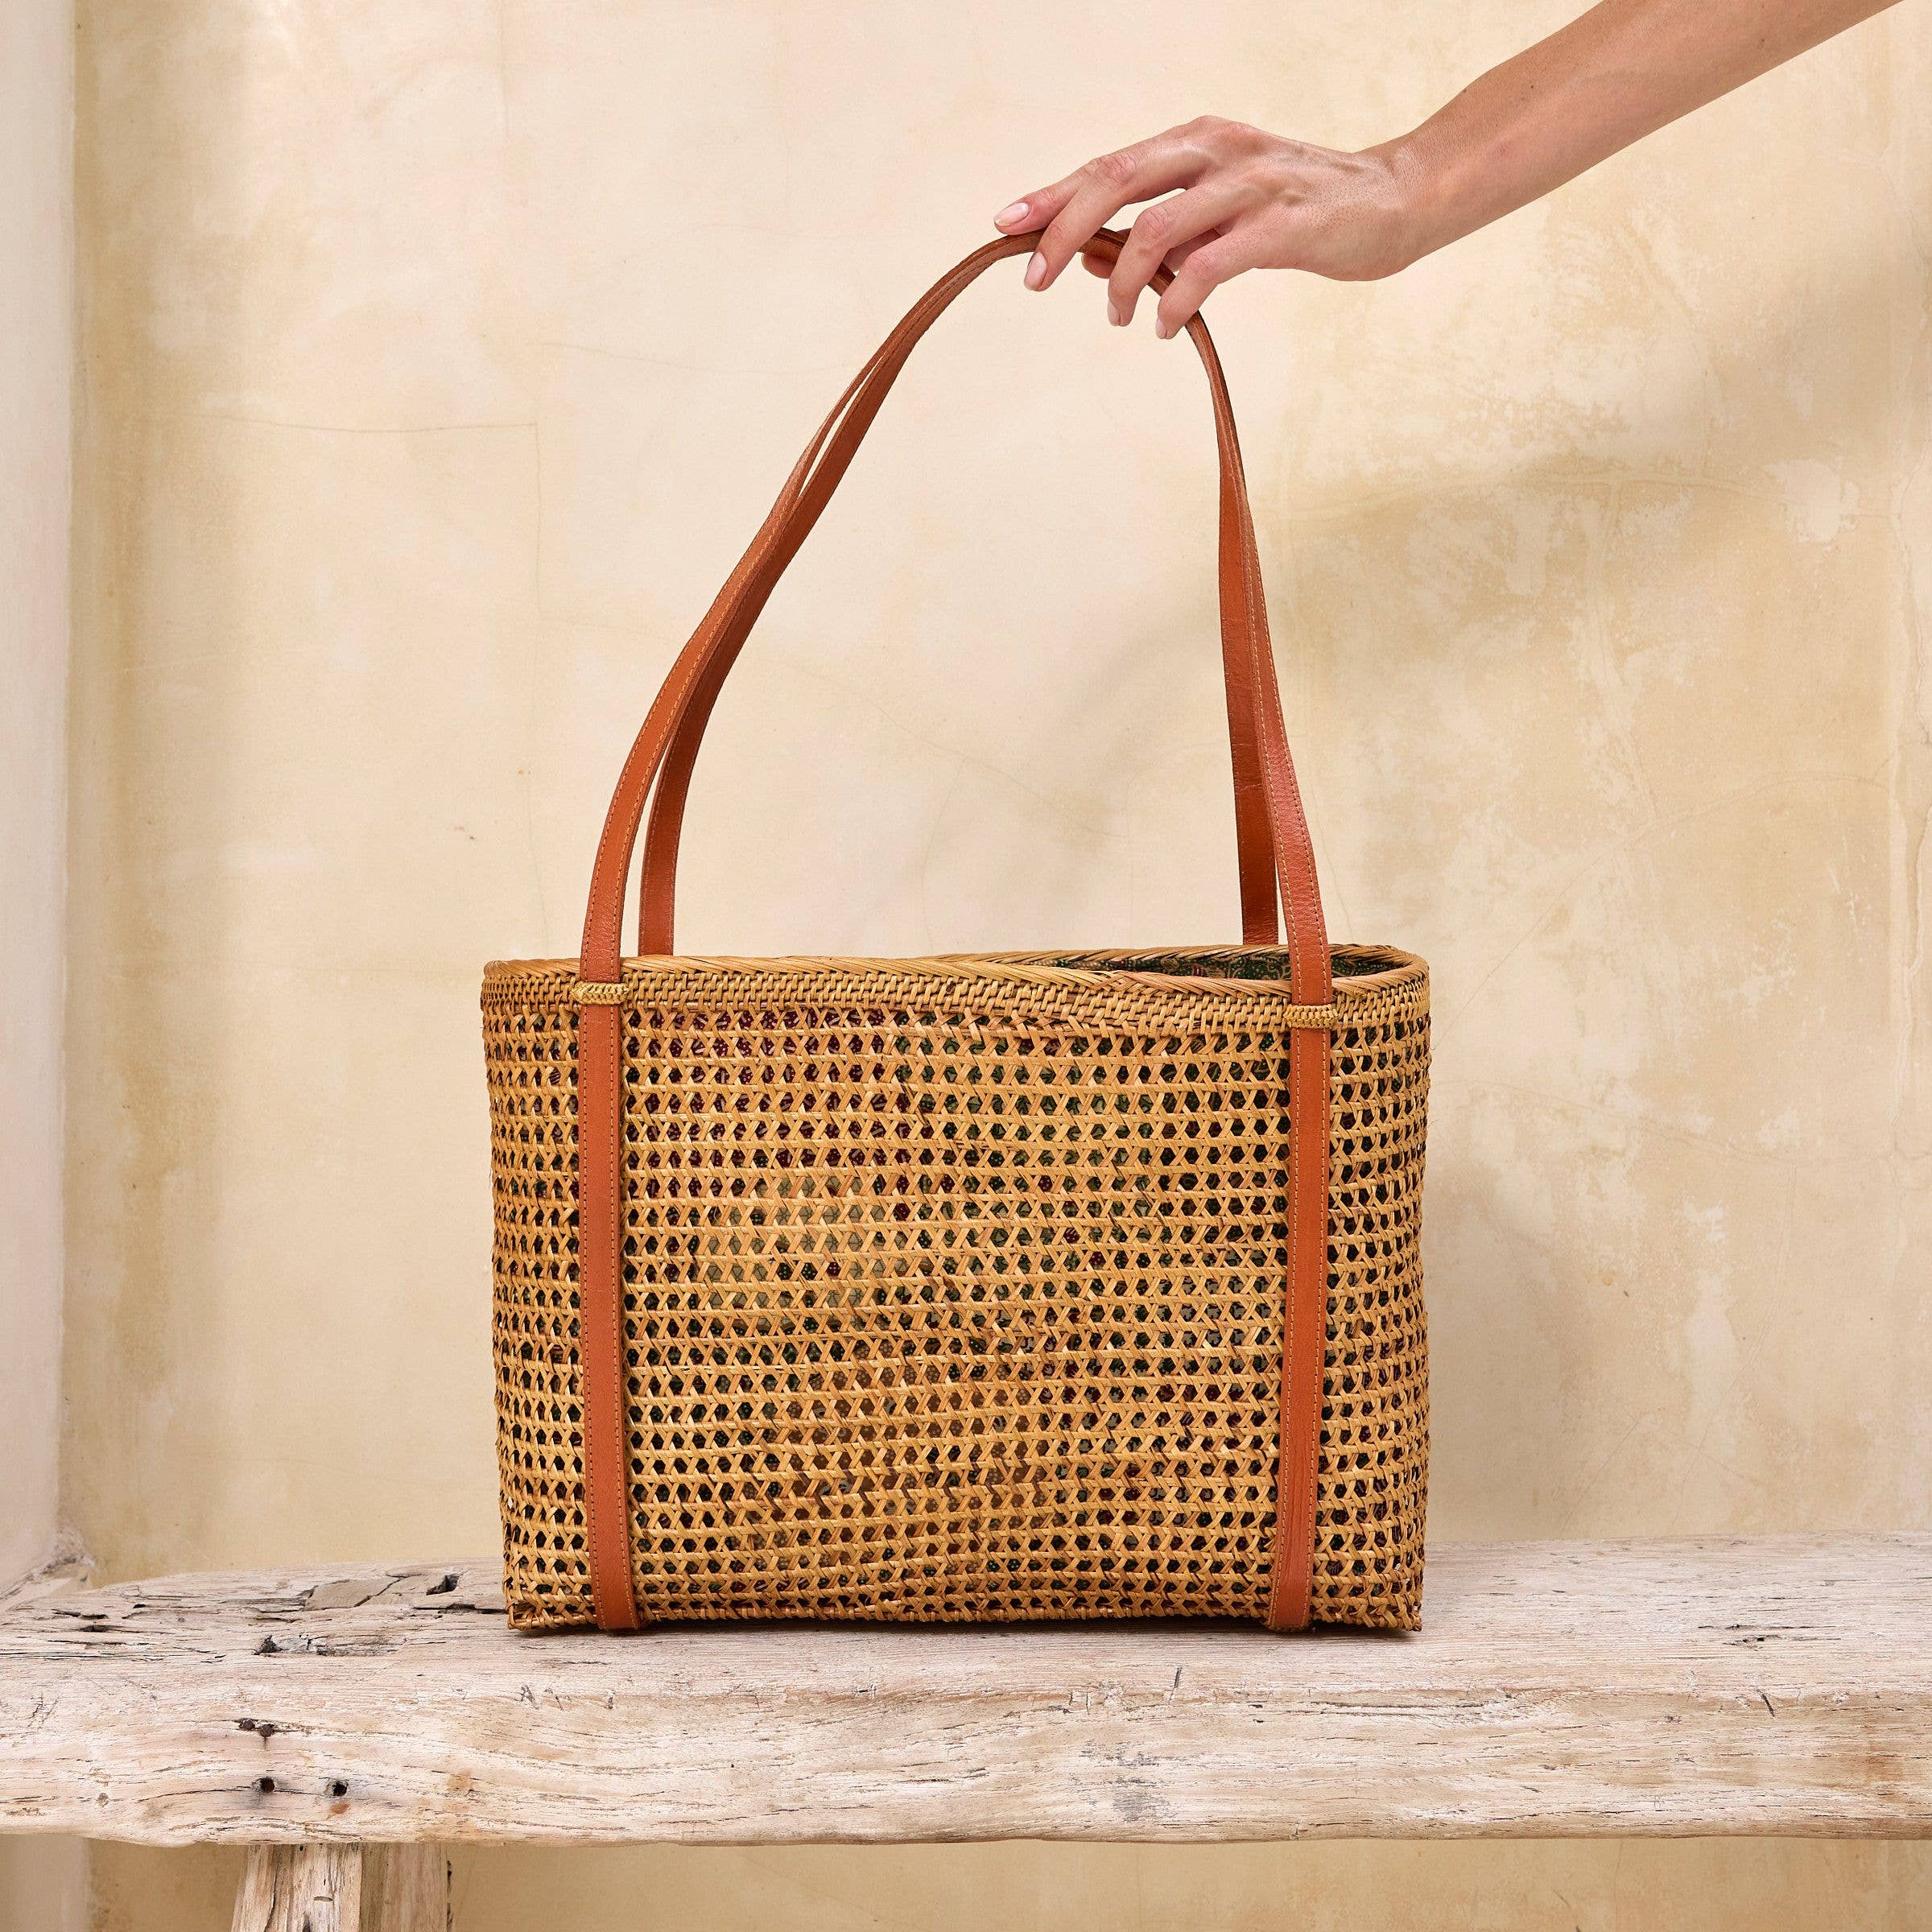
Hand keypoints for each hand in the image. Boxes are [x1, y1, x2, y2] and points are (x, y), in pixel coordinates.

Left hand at [994, 118, 1426, 337]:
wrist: (1396, 200)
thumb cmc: (1301, 210)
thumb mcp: (1223, 209)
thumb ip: (1169, 228)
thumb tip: (1100, 258)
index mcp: (1196, 140)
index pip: (1108, 165)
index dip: (1051, 195)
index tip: (1004, 226)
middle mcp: (1216, 150)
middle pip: (1116, 181)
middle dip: (1063, 231)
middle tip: (1033, 279)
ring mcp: (1250, 185)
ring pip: (1156, 225)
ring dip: (1121, 278)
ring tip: (1114, 317)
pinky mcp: (1282, 226)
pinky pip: (1208, 265)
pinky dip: (1176, 301)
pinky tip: (1167, 327)